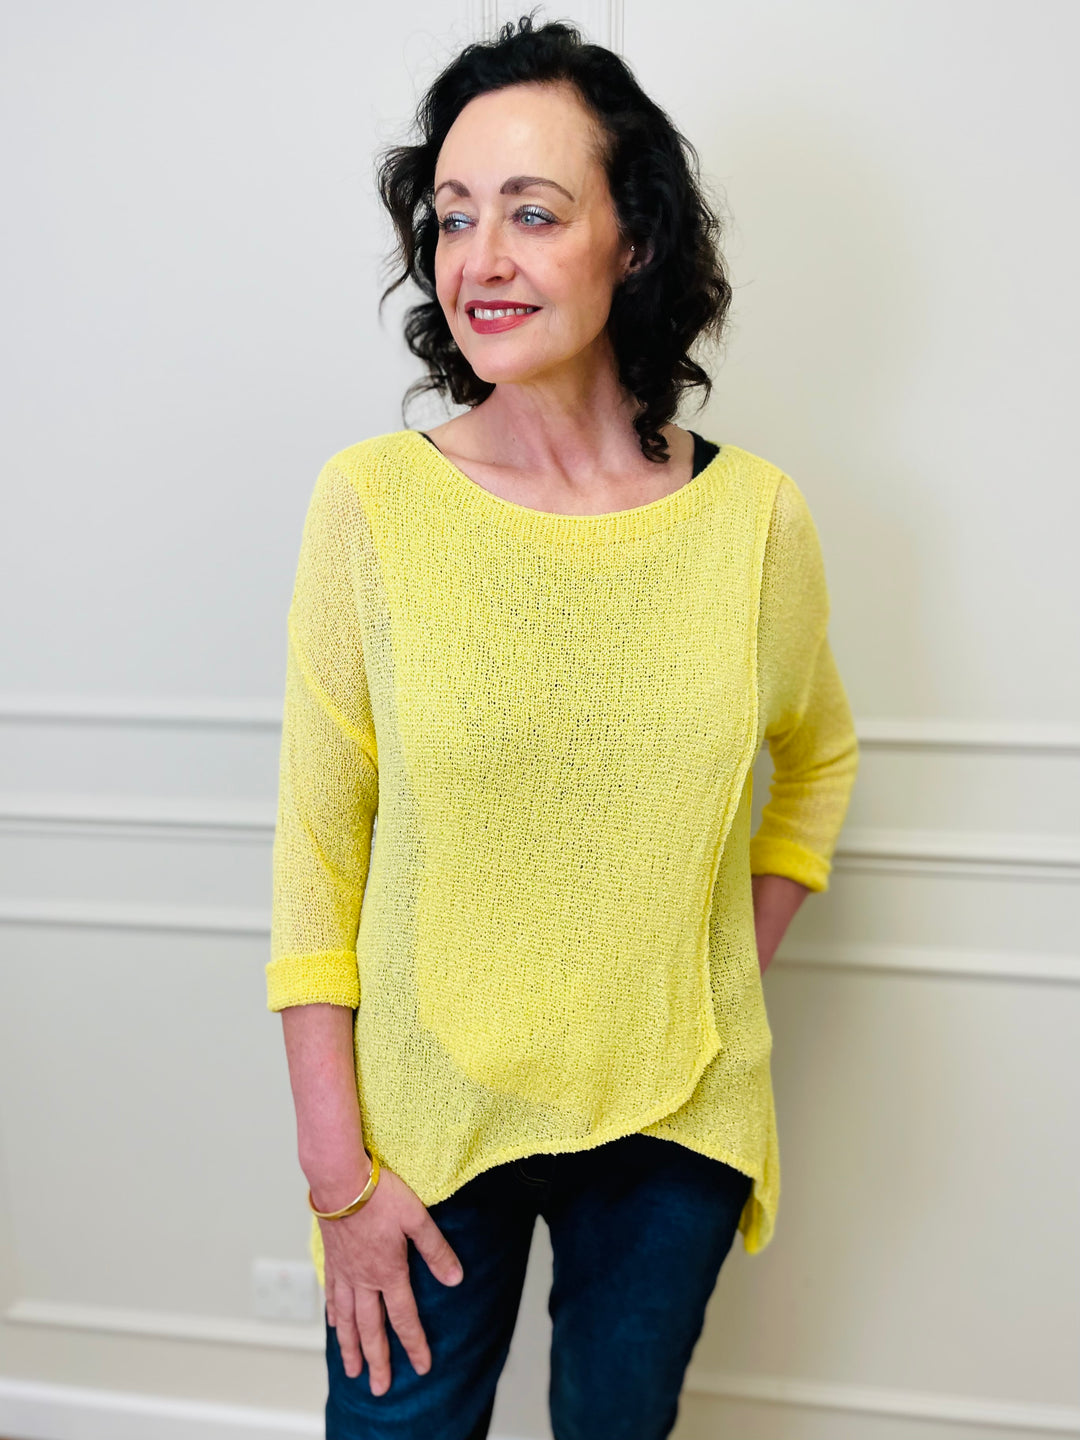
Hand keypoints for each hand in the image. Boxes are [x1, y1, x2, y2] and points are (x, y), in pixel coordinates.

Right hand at [318, 1159, 464, 1394]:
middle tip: (379, 1388)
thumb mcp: (417, 1218)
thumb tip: (455, 1278)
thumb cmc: (379, 1194)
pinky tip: (333, 1324)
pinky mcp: (332, 1260)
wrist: (340, 1180)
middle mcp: (364, 1279)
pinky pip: (331, 1295)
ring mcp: (344, 1272)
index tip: (421, 1367)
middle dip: (378, 1360)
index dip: (414, 1344)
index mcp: (388, 1272)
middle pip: (371, 1329)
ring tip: (352, 1370)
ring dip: (350, 1347)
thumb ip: (435, 1250)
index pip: (404, 1318)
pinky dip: (333, 1315)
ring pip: (346, 1319)